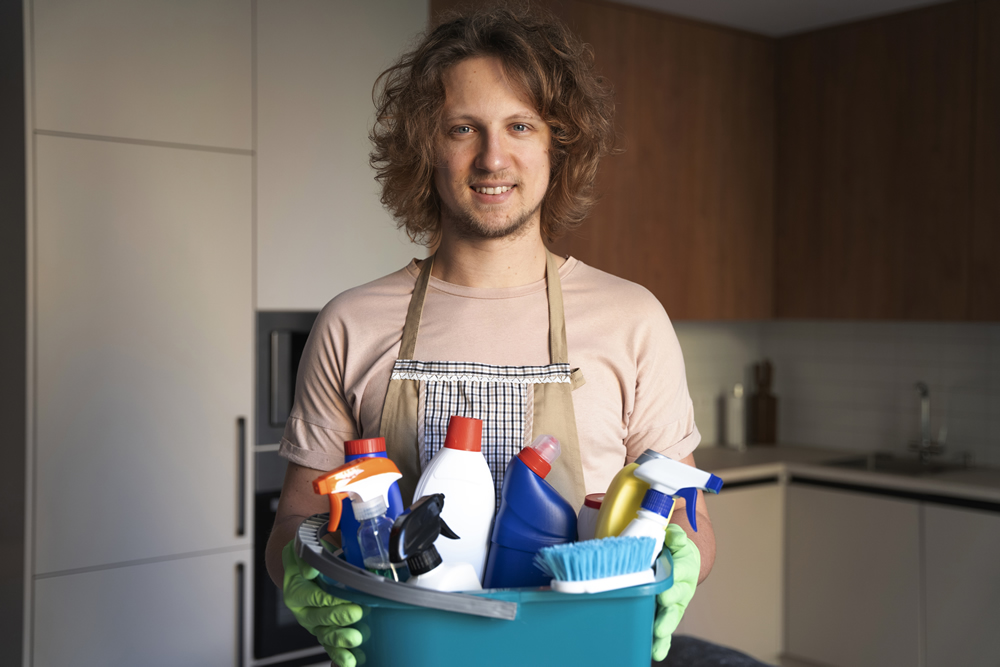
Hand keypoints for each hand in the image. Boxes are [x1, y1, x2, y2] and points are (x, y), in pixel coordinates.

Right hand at [282, 540, 363, 666]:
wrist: (303, 563)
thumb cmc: (308, 554)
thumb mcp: (302, 547)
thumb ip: (306, 557)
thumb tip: (310, 569)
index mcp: (295, 590)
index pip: (313, 597)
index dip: (329, 601)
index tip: (347, 600)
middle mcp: (303, 610)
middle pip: (320, 618)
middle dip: (339, 618)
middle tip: (357, 613)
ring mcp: (313, 623)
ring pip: (325, 636)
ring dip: (340, 641)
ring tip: (355, 640)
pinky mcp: (323, 631)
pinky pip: (330, 646)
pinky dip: (339, 656)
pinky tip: (351, 662)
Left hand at [652, 524, 700, 661]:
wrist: (678, 558)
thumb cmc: (673, 548)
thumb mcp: (675, 538)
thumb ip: (675, 536)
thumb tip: (673, 537)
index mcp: (684, 568)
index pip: (681, 575)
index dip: (673, 585)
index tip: (664, 596)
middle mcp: (682, 589)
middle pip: (677, 603)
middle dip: (668, 614)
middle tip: (659, 625)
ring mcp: (674, 604)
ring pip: (671, 619)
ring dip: (664, 630)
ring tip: (657, 639)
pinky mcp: (665, 614)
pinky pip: (664, 631)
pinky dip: (661, 643)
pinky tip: (656, 653)